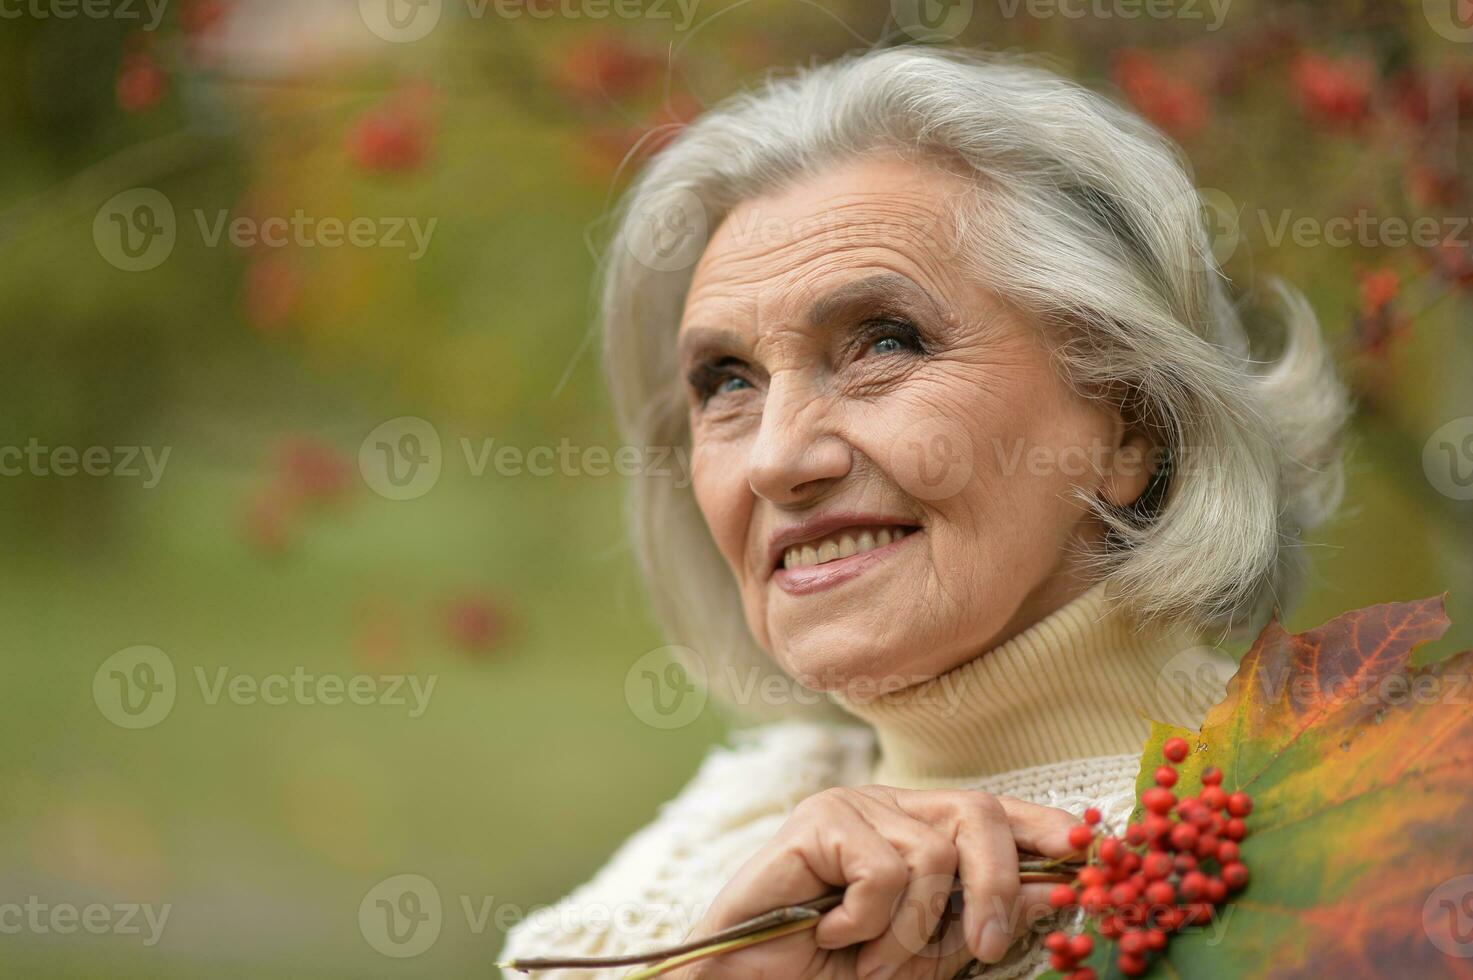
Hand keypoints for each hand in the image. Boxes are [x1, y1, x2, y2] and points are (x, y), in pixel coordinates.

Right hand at [674, 785, 1080, 979]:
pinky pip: (883, 869)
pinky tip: (830, 935)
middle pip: (978, 812)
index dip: (1048, 827)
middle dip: (998, 883)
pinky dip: (866, 922)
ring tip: (866, 958)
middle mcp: (887, 806)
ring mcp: (850, 806)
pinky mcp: (816, 820)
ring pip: (931, 854)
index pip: (994, 810)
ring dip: (909, 930)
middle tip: (988, 947)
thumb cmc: (832, 974)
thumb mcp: (924, 956)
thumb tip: (1055, 892)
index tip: (1099, 852)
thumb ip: (980, 922)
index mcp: (916, 830)